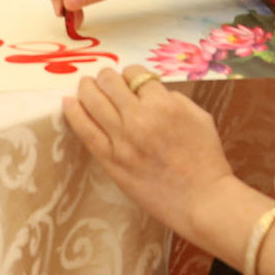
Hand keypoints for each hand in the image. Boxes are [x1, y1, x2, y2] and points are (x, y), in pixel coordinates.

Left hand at [63, 66, 234, 235]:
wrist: (203, 201)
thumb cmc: (206, 159)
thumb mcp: (199, 116)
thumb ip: (173, 98)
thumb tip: (149, 90)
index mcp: (163, 104)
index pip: (136, 74)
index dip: (133, 75)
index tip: (132, 82)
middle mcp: (139, 118)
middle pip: (109, 82)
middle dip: (107, 77)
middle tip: (106, 80)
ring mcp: (122, 140)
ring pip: (92, 101)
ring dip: (87, 88)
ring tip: (86, 85)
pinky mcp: (111, 161)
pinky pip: (86, 132)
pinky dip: (74, 113)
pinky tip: (68, 102)